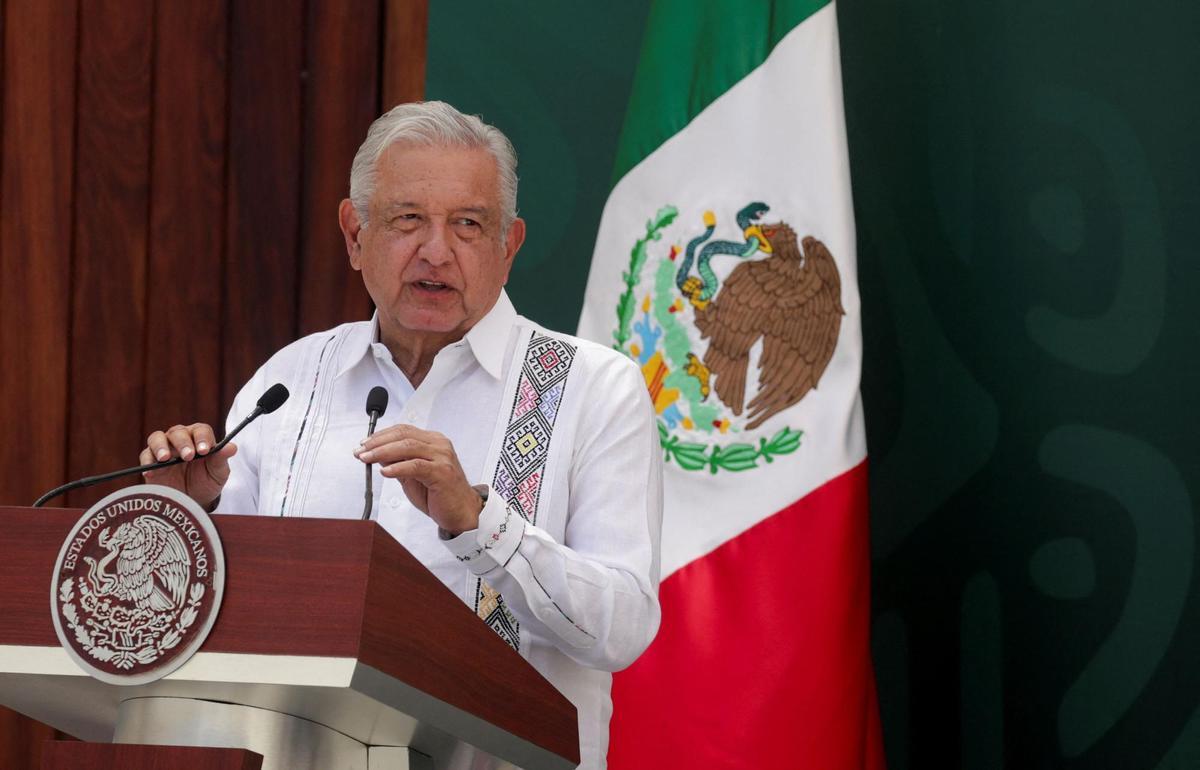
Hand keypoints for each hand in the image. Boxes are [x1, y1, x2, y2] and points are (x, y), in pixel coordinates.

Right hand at [139, 423, 234, 508]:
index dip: (202, 438)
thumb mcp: (218, 473)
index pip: (200, 430)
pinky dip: (147, 461)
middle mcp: (181, 439)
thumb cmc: (207, 482)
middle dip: (183, 443)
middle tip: (188, 457)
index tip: (204, 451)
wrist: (193, 501)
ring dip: (161, 446)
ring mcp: (164, 449)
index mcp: (200, 438)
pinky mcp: (150, 461)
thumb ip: (222, 459)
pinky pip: (145, 455)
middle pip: (178, 432)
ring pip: (157, 437)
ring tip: (165, 459)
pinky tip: (151, 471)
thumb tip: (232, 447)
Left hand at [354, 425, 483, 534]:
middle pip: (403, 435)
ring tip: (367, 458)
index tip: (363, 444)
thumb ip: (398, 462)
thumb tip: (376, 454)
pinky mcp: (442, 472)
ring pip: (408, 447)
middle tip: (360, 451)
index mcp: (433, 441)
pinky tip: (385, 472)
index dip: (380, 435)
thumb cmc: (439, 494)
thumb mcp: (413, 475)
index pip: (403, 430)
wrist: (461, 512)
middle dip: (377, 442)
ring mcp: (442, 457)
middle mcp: (439, 445)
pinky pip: (416, 466)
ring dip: (382, 452)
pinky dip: (398, 467)